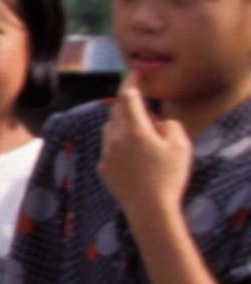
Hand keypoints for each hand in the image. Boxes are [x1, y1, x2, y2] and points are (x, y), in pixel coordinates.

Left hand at [98, 81, 196, 229]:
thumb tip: (156, 122)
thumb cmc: (169, 176)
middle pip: (117, 111)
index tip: (134, 74)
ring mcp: (106, 154)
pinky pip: (108, 147)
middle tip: (150, 119)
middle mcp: (114, 139)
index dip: (131, 82)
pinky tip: (135, 157)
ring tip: (144, 139)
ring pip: (110, 128)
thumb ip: (169, 125)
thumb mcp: (181, 145)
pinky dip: (119, 143)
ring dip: (124, 124)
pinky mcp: (103, 168)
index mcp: (134, 129)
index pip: (128, 96)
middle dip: (131, 106)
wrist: (149, 210)